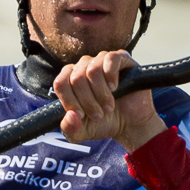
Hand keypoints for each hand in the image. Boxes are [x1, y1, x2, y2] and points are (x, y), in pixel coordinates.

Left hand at [52, 51, 166, 151]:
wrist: (129, 124)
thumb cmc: (103, 123)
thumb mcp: (82, 131)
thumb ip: (70, 128)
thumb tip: (71, 116)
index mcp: (70, 79)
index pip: (60, 83)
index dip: (69, 101)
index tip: (81, 115)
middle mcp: (83, 66)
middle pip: (77, 78)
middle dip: (88, 101)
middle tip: (99, 115)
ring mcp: (101, 60)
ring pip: (92, 70)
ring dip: (101, 94)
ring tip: (108, 107)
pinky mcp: (121, 58)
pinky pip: (110, 59)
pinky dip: (111, 76)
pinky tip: (114, 88)